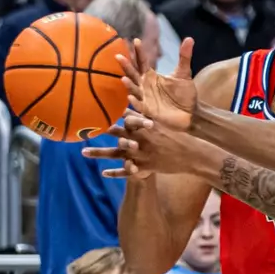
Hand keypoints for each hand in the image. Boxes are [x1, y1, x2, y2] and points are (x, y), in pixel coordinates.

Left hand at [83, 112, 207, 178]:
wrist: (192, 155)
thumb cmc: (180, 136)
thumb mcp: (166, 121)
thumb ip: (150, 113)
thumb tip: (139, 99)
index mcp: (146, 126)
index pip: (127, 115)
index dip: (114, 110)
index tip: (100, 105)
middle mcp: (141, 139)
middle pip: (116, 133)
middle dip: (100, 131)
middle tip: (83, 129)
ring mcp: (142, 154)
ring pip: (116, 153)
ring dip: (99, 153)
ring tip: (83, 152)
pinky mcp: (145, 167)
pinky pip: (127, 171)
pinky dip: (116, 173)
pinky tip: (103, 173)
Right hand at [117, 36, 197, 130]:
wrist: (190, 113)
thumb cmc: (184, 94)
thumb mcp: (184, 74)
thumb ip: (184, 57)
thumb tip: (189, 39)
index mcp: (151, 76)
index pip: (142, 62)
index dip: (139, 52)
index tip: (136, 40)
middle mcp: (145, 86)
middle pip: (133, 74)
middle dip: (126, 66)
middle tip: (118, 56)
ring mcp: (145, 98)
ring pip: (134, 90)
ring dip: (129, 84)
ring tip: (123, 78)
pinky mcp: (149, 111)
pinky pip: (140, 106)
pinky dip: (135, 102)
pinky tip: (130, 97)